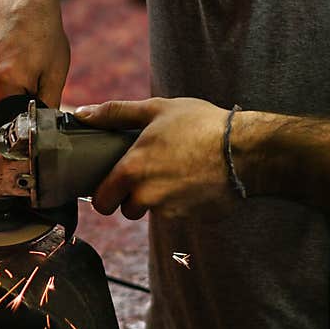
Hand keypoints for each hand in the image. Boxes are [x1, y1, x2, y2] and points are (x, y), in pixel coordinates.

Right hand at [0, 0, 69, 125]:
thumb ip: (47, 105)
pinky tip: (10, 62)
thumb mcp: (55, 71)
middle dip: (10, 112)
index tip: (29, 120)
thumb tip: (43, 127)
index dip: (15, 128)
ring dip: (3, 96)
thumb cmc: (43, 30)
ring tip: (21, 70)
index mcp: (3, 83)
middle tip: (30, 90)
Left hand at [75, 97, 237, 219]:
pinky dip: (185, 203)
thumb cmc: (200, 124)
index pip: (101, 201)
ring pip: (154, 212)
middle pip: (127, 210)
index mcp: (131, 171)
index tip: (114, 184)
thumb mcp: (156, 109)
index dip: (106, 194)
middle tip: (150, 176)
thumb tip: (82, 113)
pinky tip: (196, 182)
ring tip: (178, 173)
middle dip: (133, 199)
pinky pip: (180, 215)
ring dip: (160, 200)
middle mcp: (147, 197)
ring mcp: (170, 212)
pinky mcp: (192, 220)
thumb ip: (115, 113)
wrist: (248, 150)